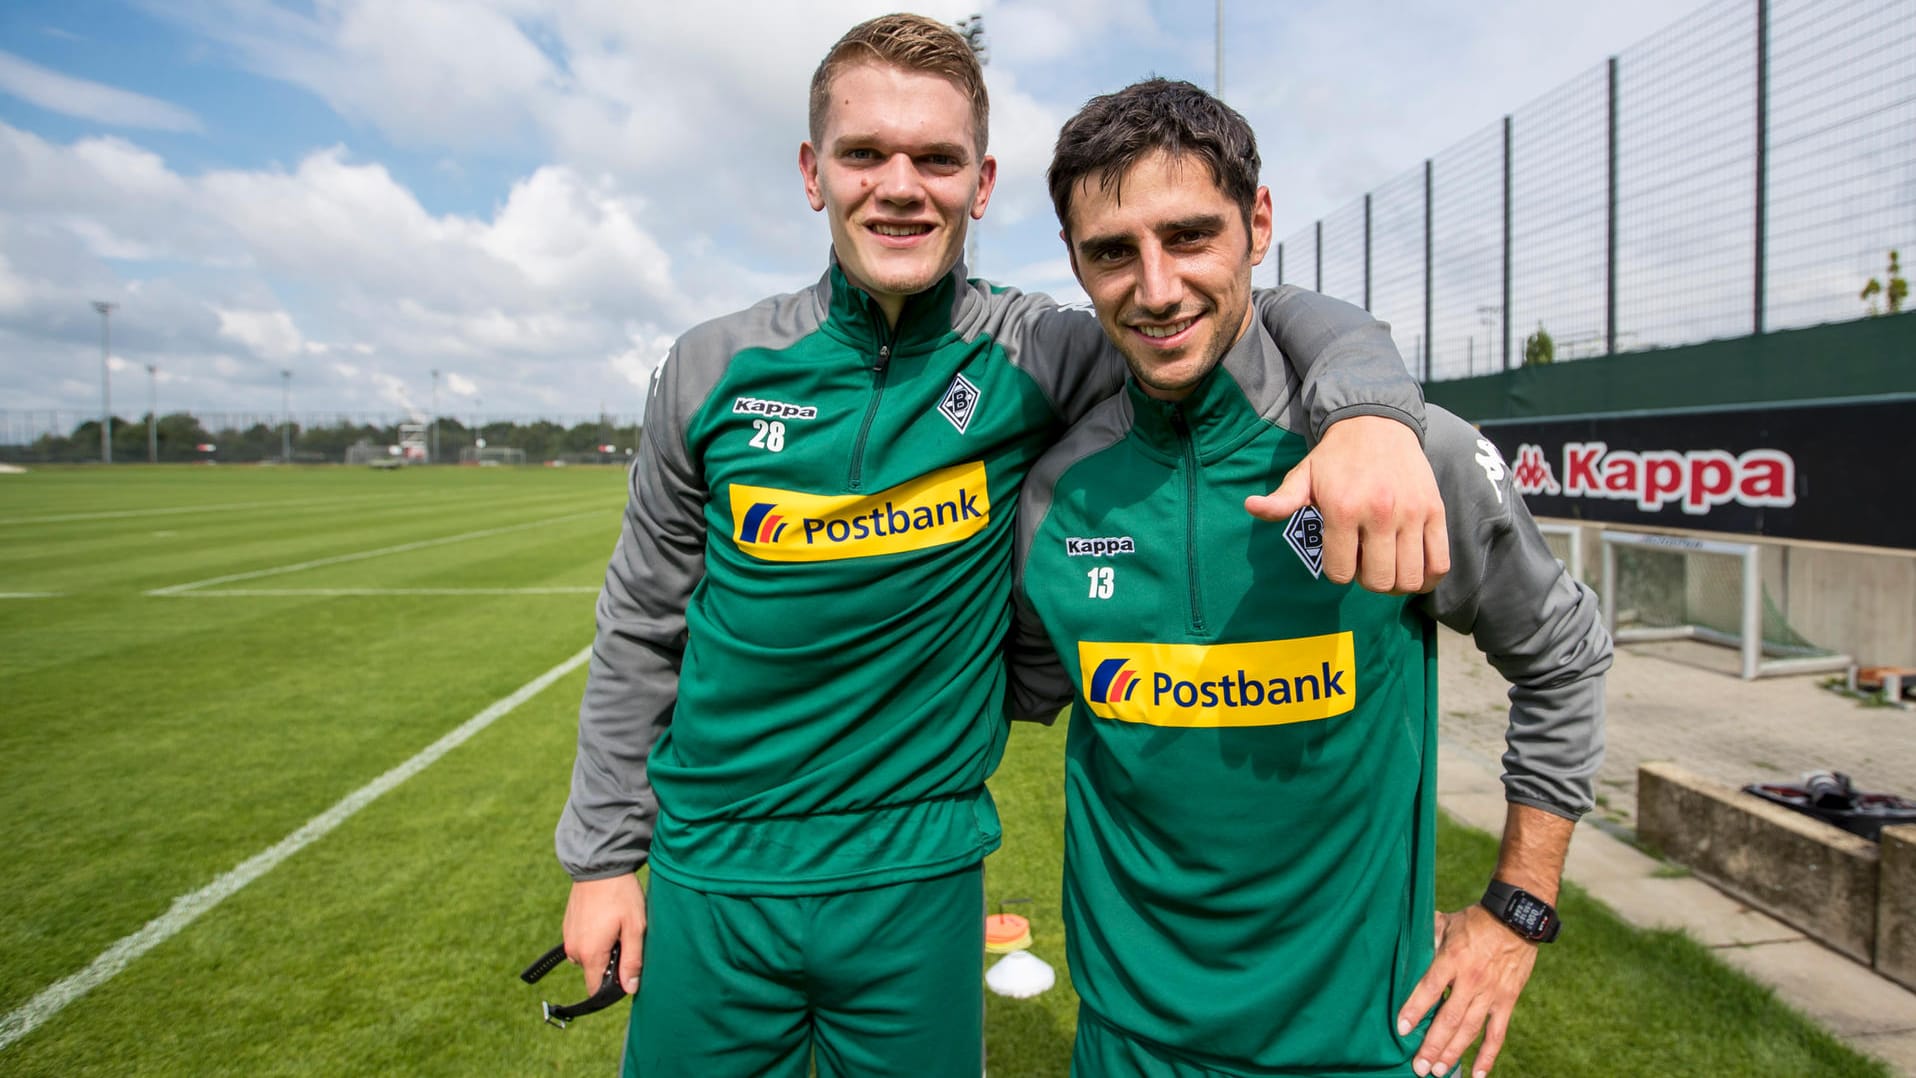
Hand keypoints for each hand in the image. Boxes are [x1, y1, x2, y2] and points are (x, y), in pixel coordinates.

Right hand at [563, 874, 645, 994]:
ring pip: (588, 957)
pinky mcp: (568, 926)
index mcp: (590, 954)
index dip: (613, 987)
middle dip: (610, 964)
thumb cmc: (620, 895)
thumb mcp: (635, 927)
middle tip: (625, 940)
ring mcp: (568, 937)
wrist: (600, 865)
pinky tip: (606, 921)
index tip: (627, 973)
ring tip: (616, 928)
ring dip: (602, 950)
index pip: (596, 989)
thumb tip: (629, 988)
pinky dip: (594, 938)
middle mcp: (574, 950)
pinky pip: (582, 943)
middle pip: (594, 972)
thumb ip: (632, 960)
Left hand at [1245, 415, 1448, 593]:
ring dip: (1396, 583)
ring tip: (1388, 567)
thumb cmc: (1335, 457)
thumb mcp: (1304, 475)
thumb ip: (1281, 500)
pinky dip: (1428, 578)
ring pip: (1409, 579)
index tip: (1340, 557)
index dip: (1338, 572)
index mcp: (1343, 509)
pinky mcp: (1435, 511)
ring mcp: (1411, 513)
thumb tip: (1250, 506)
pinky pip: (1439, 564)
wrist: (1377, 423)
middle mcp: (1380, 513)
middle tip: (1364, 563)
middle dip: (1367, 581)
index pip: (1340, 573)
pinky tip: (1414, 572)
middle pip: (1377, 581)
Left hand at [1396, 906, 1538, 1077]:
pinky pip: (1497, 1033)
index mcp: (1452, 959)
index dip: (1415, 1010)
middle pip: (1449, 1018)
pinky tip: (1478, 1074)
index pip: (1430, 989)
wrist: (1516, 918)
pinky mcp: (1507, 1001)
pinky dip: (1487, 1055)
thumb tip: (1405, 950)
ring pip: (1470, 1030)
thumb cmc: (1474, 921)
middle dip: (1432, 1045)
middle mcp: (1471, 980)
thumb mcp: (1445, 923)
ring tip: (1438, 1072)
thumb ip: (1426, 939)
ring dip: (1453, 1053)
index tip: (1402, 1029)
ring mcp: (1491, 993)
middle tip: (1419, 1067)